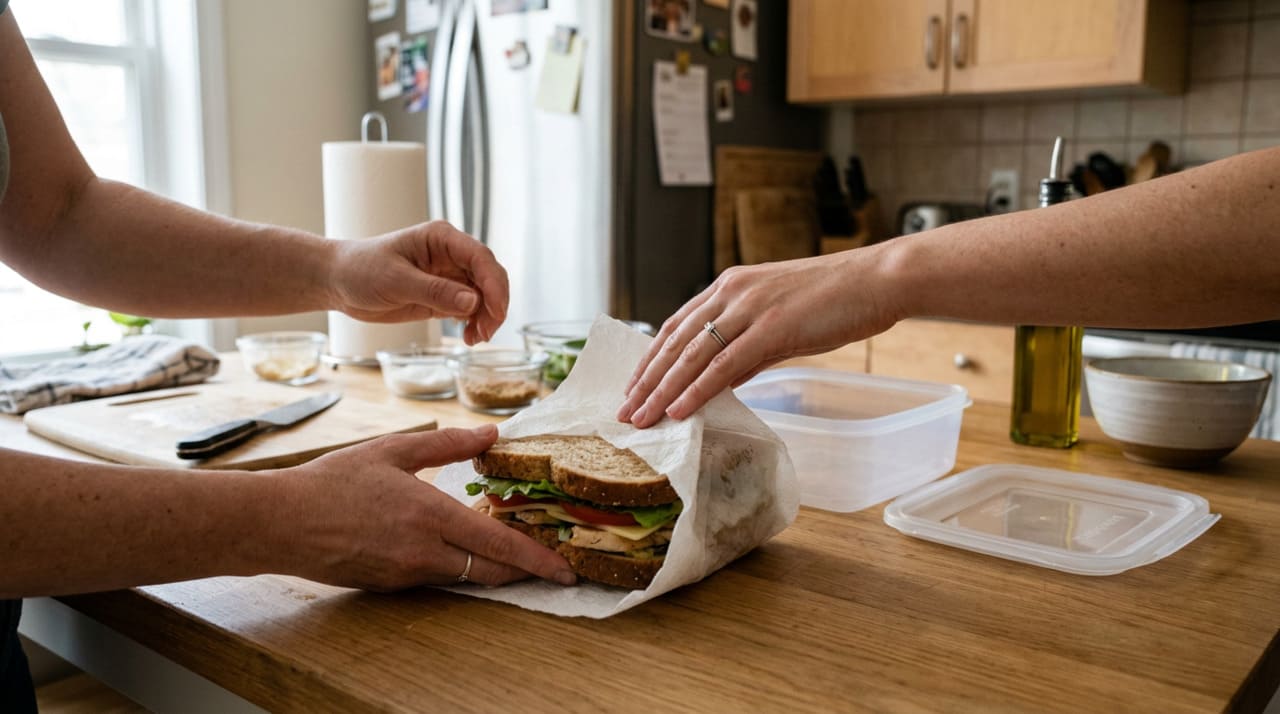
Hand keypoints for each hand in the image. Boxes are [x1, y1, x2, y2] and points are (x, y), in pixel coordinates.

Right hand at [272, 425, 575, 590]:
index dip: (538, 560)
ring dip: (491, 566)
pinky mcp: (391, 586)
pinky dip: (457, 566)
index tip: (565, 569)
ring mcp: (407, 575)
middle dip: (525, 571)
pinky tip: (458, 547)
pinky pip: (437, 578)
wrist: (280, 523)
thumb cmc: (333, 482)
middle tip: (551, 563)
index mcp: (430, 516)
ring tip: (510, 547)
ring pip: (465, 576)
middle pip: (491, 571)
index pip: (499, 545)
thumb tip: (492, 433)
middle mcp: (424, 553)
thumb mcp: (392, 449)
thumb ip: (447, 443)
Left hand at [328, 221, 507, 344]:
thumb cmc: (361, 270)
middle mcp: (451, 254)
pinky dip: (475, 322)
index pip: (480, 258)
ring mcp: (449, 275)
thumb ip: (435, 291)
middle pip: (489, 277)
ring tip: (476, 338)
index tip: (497, 311)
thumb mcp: (396, 281)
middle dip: (494, 304)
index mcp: (441, 239)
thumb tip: (473, 301)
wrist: (339, 282)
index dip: (494, 284)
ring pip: (484, 295)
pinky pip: (470, 308)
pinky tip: (468, 337)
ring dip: (486, 317)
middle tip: (487, 332)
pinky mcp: (443, 294)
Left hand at [616, 250, 898, 427]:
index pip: (676, 326)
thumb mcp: (780, 320)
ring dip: (662, 391)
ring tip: (642, 418)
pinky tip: (679, 410)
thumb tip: (721, 380)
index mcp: (731, 286)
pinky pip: (724, 364)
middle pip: (675, 343)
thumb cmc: (837, 300)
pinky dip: (697, 389)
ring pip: (692, 356)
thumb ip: (748, 348)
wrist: (877, 280)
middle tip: (625, 411)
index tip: (633, 386)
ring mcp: (750, 308)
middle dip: (646, 381)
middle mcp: (732, 292)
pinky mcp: (771, 328)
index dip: (651, 359)